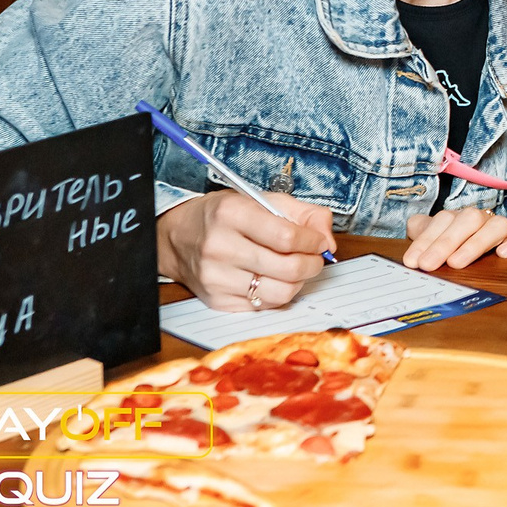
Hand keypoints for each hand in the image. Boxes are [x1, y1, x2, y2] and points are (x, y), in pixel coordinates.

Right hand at [157, 189, 335, 311]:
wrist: (178, 238)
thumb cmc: (224, 216)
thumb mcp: (263, 200)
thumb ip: (303, 214)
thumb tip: (327, 240)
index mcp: (232, 214)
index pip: (287, 236)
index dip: (313, 242)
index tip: (320, 242)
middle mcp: (221, 247)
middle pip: (287, 268)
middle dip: (312, 264)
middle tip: (315, 257)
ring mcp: (217, 277)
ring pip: (280, 292)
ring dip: (299, 282)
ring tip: (296, 268)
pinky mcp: (217, 300)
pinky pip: (264, 305)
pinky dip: (278, 293)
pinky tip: (274, 278)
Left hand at [404, 208, 506, 270]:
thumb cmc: (469, 256)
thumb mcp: (444, 247)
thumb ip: (426, 235)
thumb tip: (413, 226)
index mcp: (464, 220)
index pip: (444, 220)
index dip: (427, 239)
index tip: (413, 261)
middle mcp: (488, 221)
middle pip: (469, 220)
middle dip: (445, 241)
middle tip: (428, 265)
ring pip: (499, 225)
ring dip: (476, 243)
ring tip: (457, 263)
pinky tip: (504, 253)